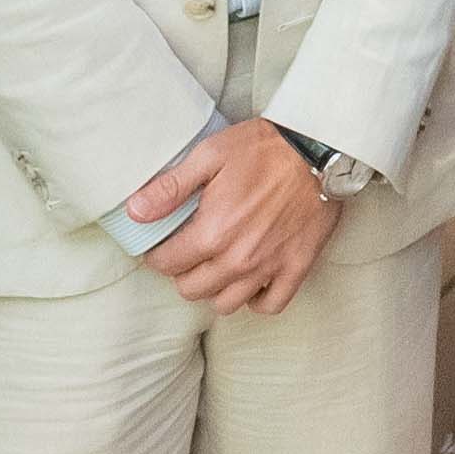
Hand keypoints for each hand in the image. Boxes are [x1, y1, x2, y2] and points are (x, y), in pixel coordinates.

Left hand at [131, 114, 337, 312]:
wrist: (319, 148)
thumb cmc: (265, 148)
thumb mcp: (209, 155)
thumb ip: (170, 188)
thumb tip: (135, 212)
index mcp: (213, 232)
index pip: (167, 264)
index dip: (158, 255)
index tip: (163, 245)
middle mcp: (238, 259)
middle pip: (192, 290)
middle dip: (183, 273)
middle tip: (189, 253)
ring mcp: (269, 267)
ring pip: (226, 304)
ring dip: (216, 289)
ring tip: (217, 266)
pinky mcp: (296, 268)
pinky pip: (270, 305)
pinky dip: (256, 300)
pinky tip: (250, 281)